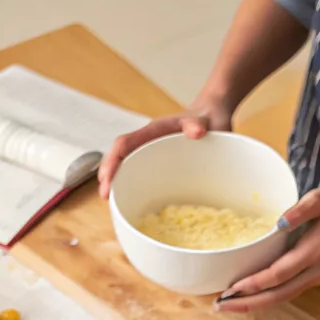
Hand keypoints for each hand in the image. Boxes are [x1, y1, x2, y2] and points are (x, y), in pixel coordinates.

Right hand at [98, 98, 232, 197]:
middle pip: (121, 157)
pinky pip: (146, 174)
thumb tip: (196, 131)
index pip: (125, 144)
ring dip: (120, 182)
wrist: (214, 117)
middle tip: (105, 197)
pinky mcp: (163, 163)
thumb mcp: (206, 121)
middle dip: (110, 175)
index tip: (106, 180)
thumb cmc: (208, 117)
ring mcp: (155, 153)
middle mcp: (150, 142)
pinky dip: (137, 186)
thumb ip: (198, 125)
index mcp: (154, 131)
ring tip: (113, 202)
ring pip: (130, 166)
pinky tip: (136, 200)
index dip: (113, 161)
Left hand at [215, 187, 319, 311]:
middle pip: (278, 295)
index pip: (280, 273)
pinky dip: (266, 298)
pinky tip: (248, 298)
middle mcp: (317, 271)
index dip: (255, 283)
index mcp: (316, 251)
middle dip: (248, 303)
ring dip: (255, 304)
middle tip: (220, 306)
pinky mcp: (314, 278)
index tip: (232, 288)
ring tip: (228, 306)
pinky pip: (287, 292)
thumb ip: (301, 209)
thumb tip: (279, 223)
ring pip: (282, 298)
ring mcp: (317, 278)